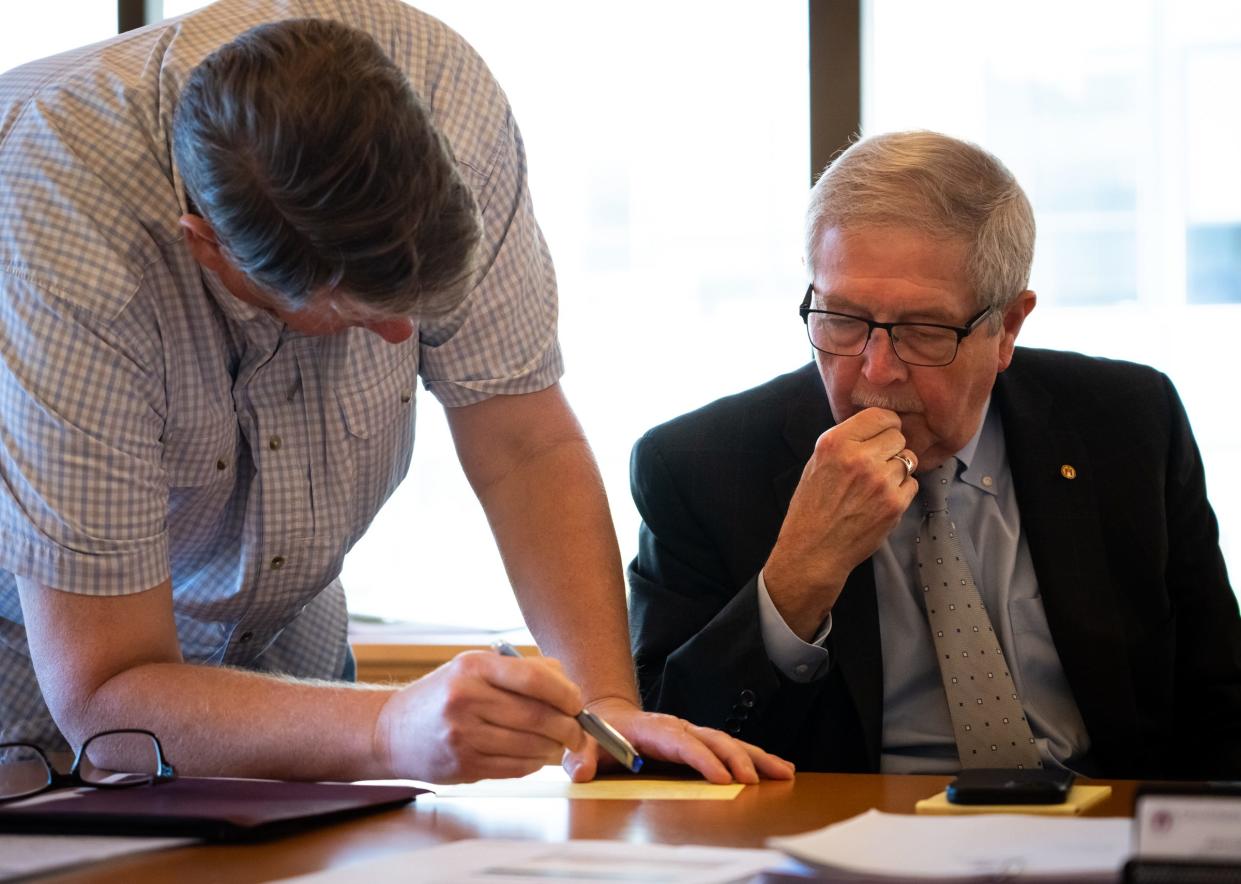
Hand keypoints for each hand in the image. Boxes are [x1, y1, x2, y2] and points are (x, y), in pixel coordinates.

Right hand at [375, 651, 587, 782]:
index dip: (566, 693)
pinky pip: (516, 767)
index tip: (576, 703)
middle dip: (568, 727)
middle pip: (537, 716)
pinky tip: (534, 755)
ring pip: (530, 746)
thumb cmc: (443, 695)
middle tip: (576, 731)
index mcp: (473, 667)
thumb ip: (522, 671)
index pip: (534, 678)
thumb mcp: (475, 668)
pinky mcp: (463, 765)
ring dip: (553, 748)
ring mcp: (463, 734)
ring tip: (555, 743)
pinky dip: (534, 763)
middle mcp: (466, 699)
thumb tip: (569, 687)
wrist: (391, 730)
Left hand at [561, 697, 795, 784]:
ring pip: (729, 742)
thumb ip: (581, 757)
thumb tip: (581, 771)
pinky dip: (756, 757)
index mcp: (653, 730)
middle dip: (736, 759)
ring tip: (783, 772)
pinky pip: (731, 748)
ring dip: (756, 757)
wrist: (607, 716)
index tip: (722, 778)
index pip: (682, 744)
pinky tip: (778, 769)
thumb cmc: (599, 732)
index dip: (703, 760)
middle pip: (713, 740)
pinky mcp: (700, 743)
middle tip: (755, 780)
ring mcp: (691, 734)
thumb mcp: (585, 743)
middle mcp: (678, 728)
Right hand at [763, 407, 918, 637]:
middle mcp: (860, 458)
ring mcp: (881, 481)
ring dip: (897, 470)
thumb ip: (845, 442)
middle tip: (877, 464)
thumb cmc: (812, 508)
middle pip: (898, 437)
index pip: (880, 416)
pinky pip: (912, 484)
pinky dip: (901, 490)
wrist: (815, 550)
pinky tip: (882, 500)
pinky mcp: (895, 503)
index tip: (883, 433)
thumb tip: (875, 428)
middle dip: (891, 448)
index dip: (885, 425)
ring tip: (877, 485)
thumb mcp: (817, 463)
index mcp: (836, 442)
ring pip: (908, 460)